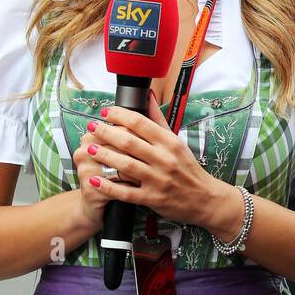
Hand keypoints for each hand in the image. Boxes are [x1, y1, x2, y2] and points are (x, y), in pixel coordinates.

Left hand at [80, 91, 239, 230]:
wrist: (205, 199)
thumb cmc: (188, 169)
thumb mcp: (177, 142)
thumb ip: (159, 119)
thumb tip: (147, 95)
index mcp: (169, 142)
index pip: (140, 122)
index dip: (119, 115)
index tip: (105, 112)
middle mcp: (164, 159)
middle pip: (129, 142)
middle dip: (106, 132)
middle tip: (91, 127)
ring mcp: (158, 180)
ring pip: (126, 165)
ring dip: (105, 156)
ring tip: (89, 148)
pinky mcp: (153, 198)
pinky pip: (126, 192)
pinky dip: (109, 186)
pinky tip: (95, 180)